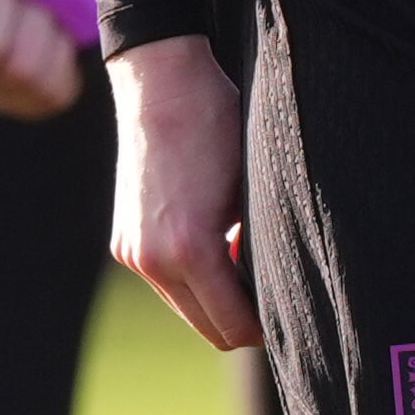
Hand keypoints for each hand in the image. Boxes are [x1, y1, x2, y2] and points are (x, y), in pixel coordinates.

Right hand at [109, 33, 257, 350]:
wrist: (161, 85)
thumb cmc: (219, 127)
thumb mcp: (254, 189)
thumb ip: (259, 247)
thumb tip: (278, 289)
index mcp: (192, 249)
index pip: (234, 326)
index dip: (267, 328)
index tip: (292, 315)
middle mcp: (154, 260)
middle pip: (208, 329)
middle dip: (243, 322)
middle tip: (277, 300)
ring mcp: (132, 253)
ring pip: (185, 308)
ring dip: (215, 299)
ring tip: (246, 264)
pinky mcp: (122, 243)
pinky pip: (165, 282)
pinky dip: (192, 278)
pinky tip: (216, 245)